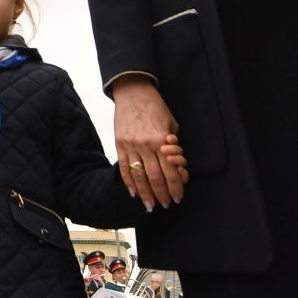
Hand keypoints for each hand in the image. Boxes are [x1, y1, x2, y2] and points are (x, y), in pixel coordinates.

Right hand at [112, 78, 183, 209]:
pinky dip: (128, 182)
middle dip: (162, 194)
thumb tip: (176, 167)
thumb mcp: (171, 124)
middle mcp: (145, 145)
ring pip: (138, 176)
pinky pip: (124, 167)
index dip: (175, 187)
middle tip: (166, 204)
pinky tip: (133, 192)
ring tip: (150, 205)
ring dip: (145, 193)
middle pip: (155, 178)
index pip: (170, 171)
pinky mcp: (119, 144)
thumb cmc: (156, 107)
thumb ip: (173, 146)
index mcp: (160, 141)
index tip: (178, 197)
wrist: (133, 92)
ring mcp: (130, 146)